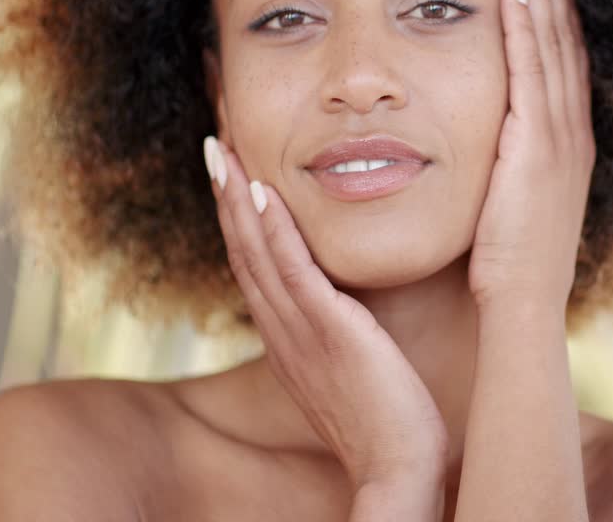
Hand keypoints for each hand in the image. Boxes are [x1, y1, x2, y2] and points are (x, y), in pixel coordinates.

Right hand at [202, 137, 447, 488]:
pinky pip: (293, 273)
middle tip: (214, 143)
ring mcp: (300, 333)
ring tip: (223, 149)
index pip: (254, 266)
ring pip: (257, 254)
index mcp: (287, 340)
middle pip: (243, 251)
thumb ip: (341, 336)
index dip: (238, 217)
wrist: (398, 468)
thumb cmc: (387, 423)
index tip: (231, 172)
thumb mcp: (353, 370)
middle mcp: (282, 333)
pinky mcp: (328, 333)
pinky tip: (262, 193)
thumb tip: (349, 310)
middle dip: (225, 195)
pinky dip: (274, 232)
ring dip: (237, 199)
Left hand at [468, 0, 594, 312]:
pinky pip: (532, 74)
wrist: (522, 308)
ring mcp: (559, 139)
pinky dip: (526, 28)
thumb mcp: (513, 204)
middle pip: (564, 40)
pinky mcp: (538, 149)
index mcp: (564, 145)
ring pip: (552, 46)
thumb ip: (507, 167)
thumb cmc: (509, 266)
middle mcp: (570, 133)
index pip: (561, 61)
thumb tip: (490, 147)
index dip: (554, 10)